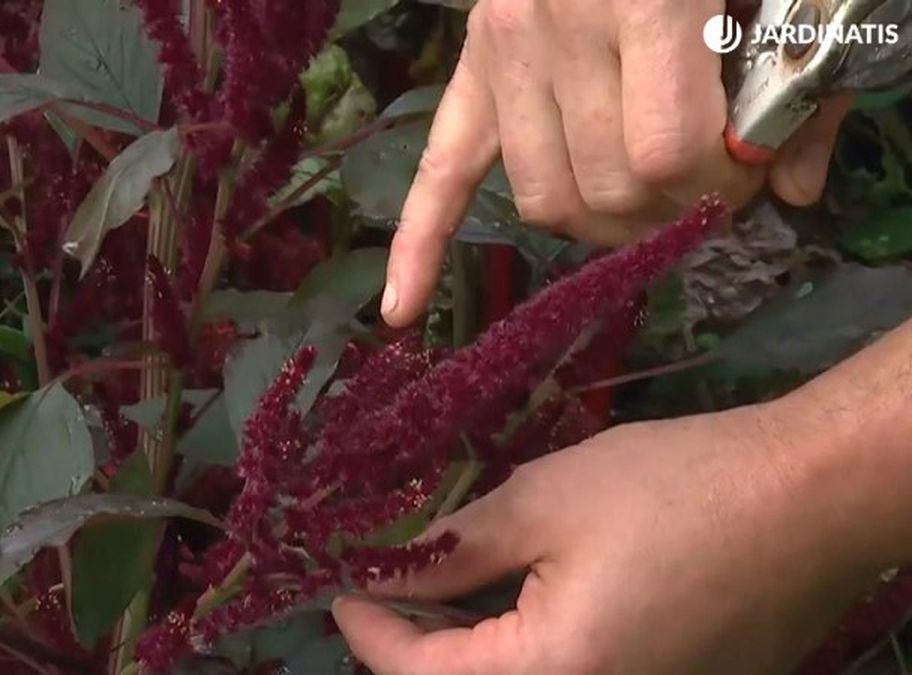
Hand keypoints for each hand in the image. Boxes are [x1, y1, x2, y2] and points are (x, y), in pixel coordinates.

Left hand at [333, 402, 891, 674]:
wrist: (811, 499)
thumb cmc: (674, 490)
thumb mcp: (544, 505)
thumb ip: (455, 549)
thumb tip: (390, 568)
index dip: (370, 629)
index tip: (339, 584)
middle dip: (416, 640)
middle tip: (388, 578)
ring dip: (469, 641)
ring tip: (439, 579)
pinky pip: (569, 674)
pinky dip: (523, 644)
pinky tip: (508, 593)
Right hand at [380, 0, 852, 327]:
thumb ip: (801, 82)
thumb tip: (792, 190)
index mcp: (638, 0)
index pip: (663, 154)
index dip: (718, 187)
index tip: (747, 177)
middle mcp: (549, 29)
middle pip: (604, 187)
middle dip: (668, 210)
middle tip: (704, 192)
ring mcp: (497, 52)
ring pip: (540, 198)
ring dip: (597, 225)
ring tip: (637, 205)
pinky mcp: (469, 72)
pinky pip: (437, 172)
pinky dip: (418, 244)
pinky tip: (399, 308)